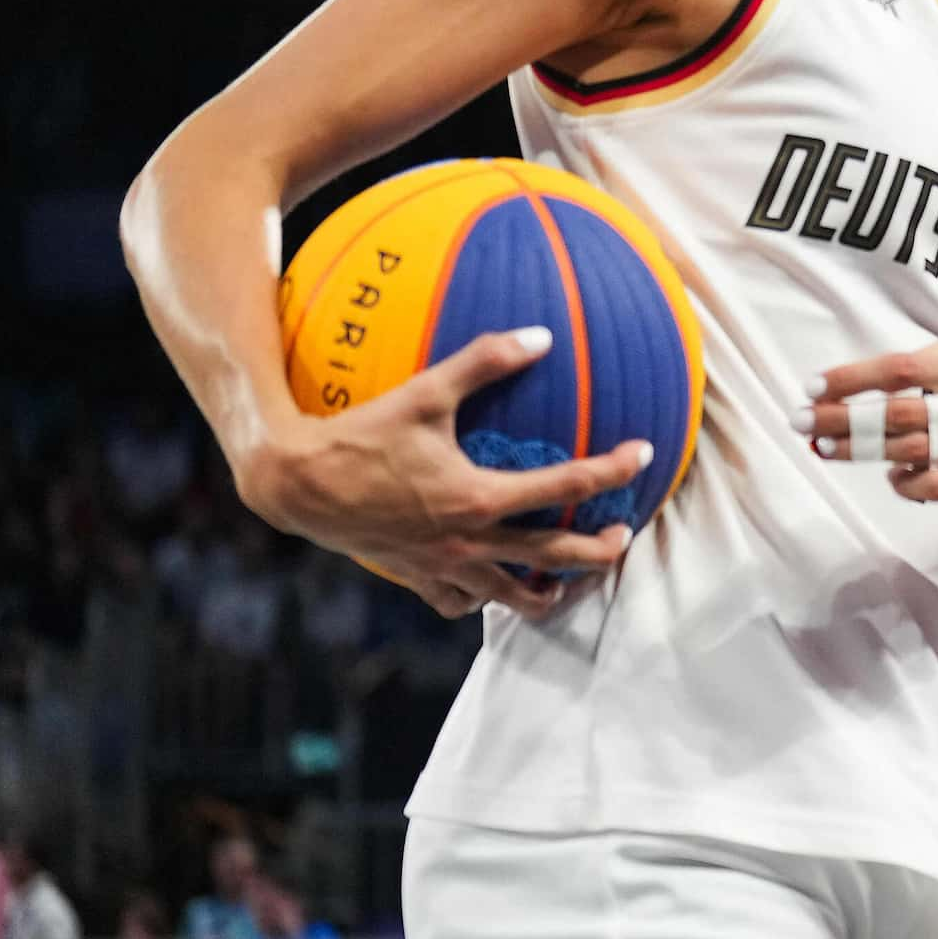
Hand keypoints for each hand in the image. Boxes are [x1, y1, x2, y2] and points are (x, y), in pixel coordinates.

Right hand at [241, 328, 646, 621]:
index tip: (643, 456)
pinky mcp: (416, 577)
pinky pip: (457, 602)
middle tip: (623, 537)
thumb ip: (485, 361)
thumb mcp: (425, 392)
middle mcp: (468, 541)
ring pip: (510, 596)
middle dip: (599, 553)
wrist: (294, 483)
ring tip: (568, 583)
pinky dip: (479, 599)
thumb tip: (541, 335)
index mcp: (480, 498)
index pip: (567, 488)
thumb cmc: (360, 434)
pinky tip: (489, 589)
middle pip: (556, 558)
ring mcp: (443, 566)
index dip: (612, 471)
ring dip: (547, 590)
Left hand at [799, 336, 937, 506]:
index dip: (854, 378)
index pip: (905, 369)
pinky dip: (903, 483)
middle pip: (902, 413)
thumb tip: (848, 382)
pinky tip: (890, 474)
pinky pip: (934, 487)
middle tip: (800, 421)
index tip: (812, 387)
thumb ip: (922, 363)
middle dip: (843, 418)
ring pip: (912, 451)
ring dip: (859, 450)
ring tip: (823, 446)